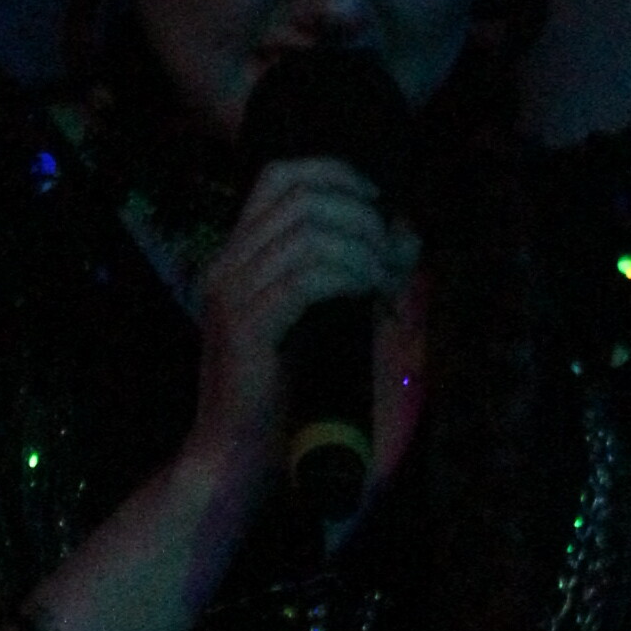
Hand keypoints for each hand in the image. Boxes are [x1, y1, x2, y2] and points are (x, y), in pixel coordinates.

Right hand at [185, 152, 420, 509]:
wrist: (234, 457)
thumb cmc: (277, 396)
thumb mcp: (316, 321)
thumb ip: (346, 278)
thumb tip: (405, 240)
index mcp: (234, 256)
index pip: (277, 175)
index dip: (334, 173)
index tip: (375, 202)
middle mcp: (225, 265)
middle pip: (300, 198)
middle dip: (359, 215)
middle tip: (389, 252)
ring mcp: (231, 295)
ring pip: (308, 234)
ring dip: (360, 248)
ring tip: (383, 278)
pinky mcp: (247, 328)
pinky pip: (306, 278)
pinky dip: (346, 276)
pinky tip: (367, 291)